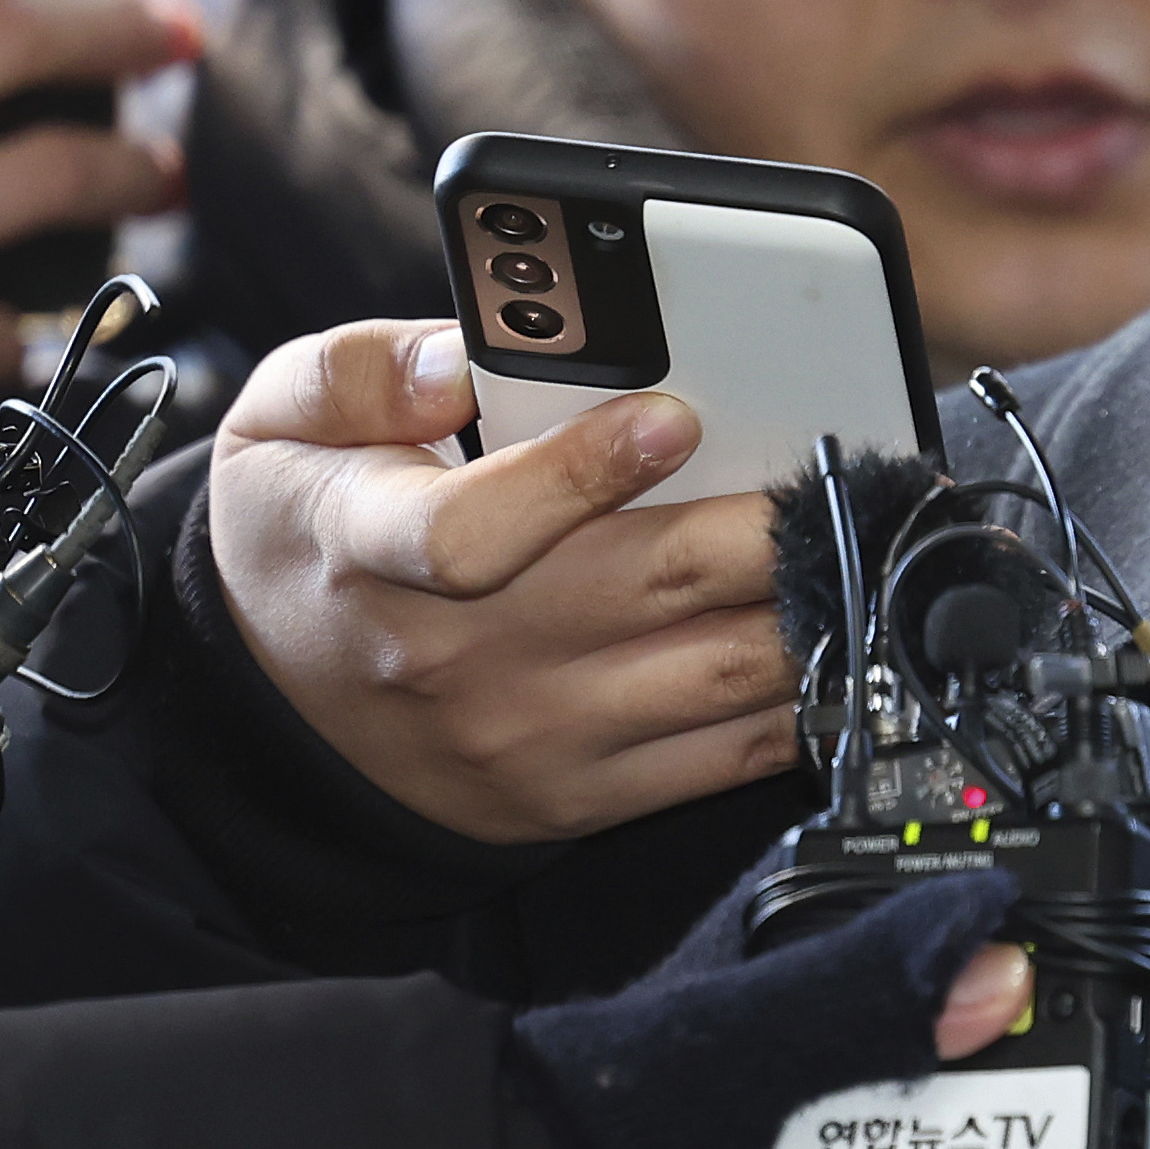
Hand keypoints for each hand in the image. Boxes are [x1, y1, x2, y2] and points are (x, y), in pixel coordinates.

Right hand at [210, 323, 798, 842]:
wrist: (277, 719)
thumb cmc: (307, 544)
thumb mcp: (280, 427)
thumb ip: (360, 369)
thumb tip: (462, 355)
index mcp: (372, 549)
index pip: (474, 530)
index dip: (582, 471)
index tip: (672, 415)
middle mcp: (458, 655)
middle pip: (647, 590)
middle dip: (767, 526)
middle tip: (848, 469)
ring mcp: (531, 735)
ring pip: (713, 676)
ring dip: (813, 608)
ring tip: (873, 541)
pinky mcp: (583, 793)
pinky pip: (725, 758)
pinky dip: (807, 699)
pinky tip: (849, 635)